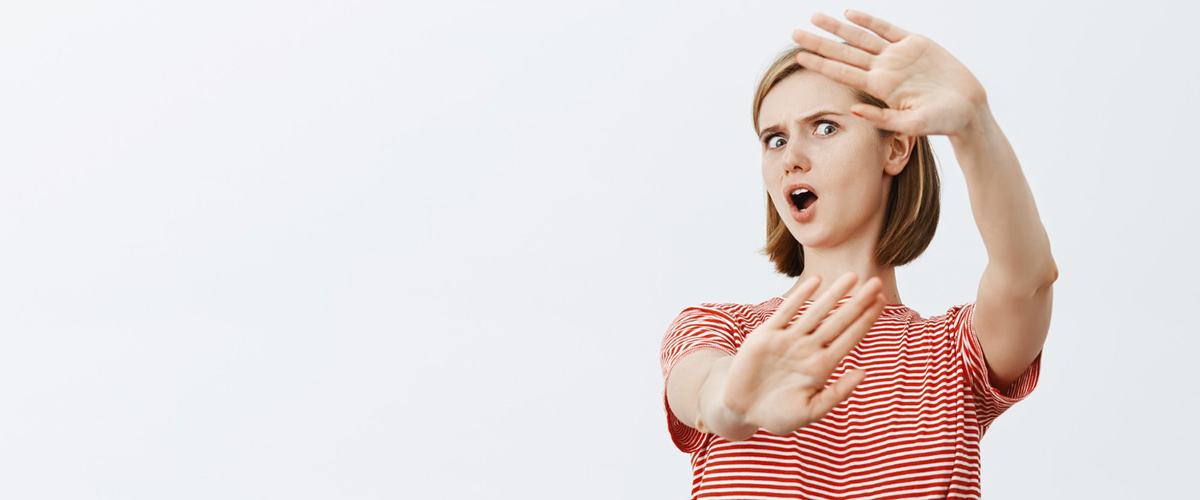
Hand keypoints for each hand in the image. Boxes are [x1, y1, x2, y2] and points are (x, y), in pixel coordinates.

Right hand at [723, 272, 885, 435]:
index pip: (850, 338)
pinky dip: (800, 296)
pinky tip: (816, 281)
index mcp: (822, 367)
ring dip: (834, 294)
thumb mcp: (810, 411)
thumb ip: (837, 393)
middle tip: (878, 282)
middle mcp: (808, 349)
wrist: (741, 409)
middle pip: (839, 321)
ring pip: (816, 312)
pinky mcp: (766, 335)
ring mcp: (788, 340)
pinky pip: (786, 312)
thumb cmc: (776, 415)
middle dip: (859, 302)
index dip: (866, 320)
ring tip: (852, 276)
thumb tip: (863, 372)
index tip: (882, 302)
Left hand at [790, 10, 987, 137]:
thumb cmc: (942, 122)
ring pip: (860, 37)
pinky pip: (886, 29)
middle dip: (819, 43)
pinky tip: (849, 13)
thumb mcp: (912, 124)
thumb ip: (883, 119)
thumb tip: (853, 110)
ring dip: (837, 28)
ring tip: (814, 17)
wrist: (968, 109)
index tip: (798, 57)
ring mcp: (897, 55)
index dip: (820, 63)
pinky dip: (868, 20)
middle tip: (794, 33)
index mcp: (880, 88)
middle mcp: (883, 70)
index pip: (842, 72)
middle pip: (844, 52)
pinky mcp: (915, 43)